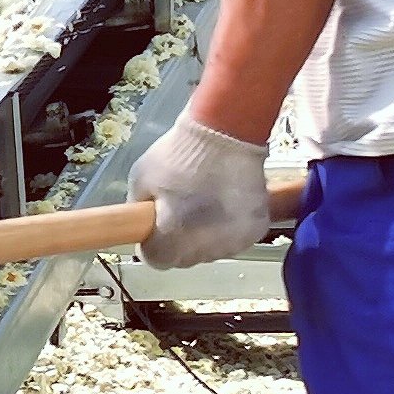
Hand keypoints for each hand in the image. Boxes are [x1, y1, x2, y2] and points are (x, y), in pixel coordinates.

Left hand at [131, 117, 276, 267]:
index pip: (157, 261)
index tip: (154, 227)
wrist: (227, 133)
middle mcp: (206, 246)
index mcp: (174, 235)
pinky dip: (227, 228)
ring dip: (204, 236)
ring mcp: (235, 240)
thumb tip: (140, 224)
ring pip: (211, 251)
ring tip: (203, 202)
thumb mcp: (141, 178)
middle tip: (178, 210)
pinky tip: (224, 202)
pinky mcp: (256, 230)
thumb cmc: (181, 153)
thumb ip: (137, 209)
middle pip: (184, 259)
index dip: (152, 244)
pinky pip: (234, 239)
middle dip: (178, 241)